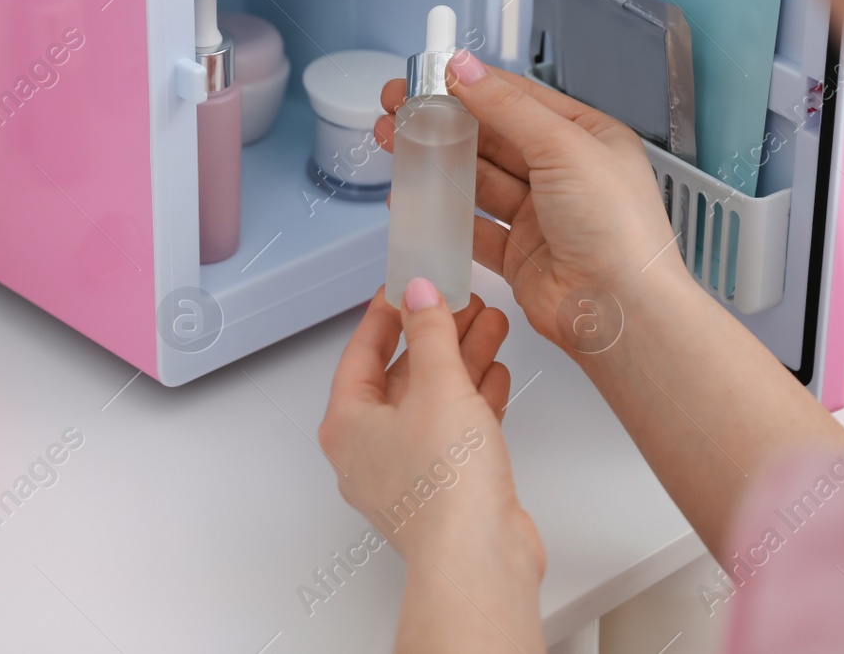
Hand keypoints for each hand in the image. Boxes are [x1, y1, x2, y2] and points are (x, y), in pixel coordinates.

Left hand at [319, 280, 542, 576]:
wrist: (479, 558)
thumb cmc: (444, 489)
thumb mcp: (439, 386)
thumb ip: (430, 332)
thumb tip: (419, 293)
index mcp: (348, 424)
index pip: (362, 350)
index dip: (388, 312)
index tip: (409, 284)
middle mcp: (370, 450)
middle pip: (402, 374)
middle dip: (437, 334)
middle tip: (463, 301)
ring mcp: (407, 472)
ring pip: (432, 400)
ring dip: (462, 361)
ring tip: (491, 325)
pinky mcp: (444, 488)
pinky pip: (454, 429)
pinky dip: (474, 399)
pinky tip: (495, 375)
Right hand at [374, 53, 682, 355]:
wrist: (621, 313)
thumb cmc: (619, 231)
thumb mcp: (564, 147)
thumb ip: (508, 107)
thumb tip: (467, 69)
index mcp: (589, 138)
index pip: (521, 99)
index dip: (472, 85)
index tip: (430, 75)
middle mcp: (566, 175)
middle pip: (493, 138)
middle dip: (445, 123)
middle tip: (401, 110)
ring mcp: (541, 216)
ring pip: (478, 180)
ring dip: (438, 163)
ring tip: (398, 145)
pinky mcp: (519, 254)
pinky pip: (473, 227)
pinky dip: (443, 214)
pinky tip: (416, 199)